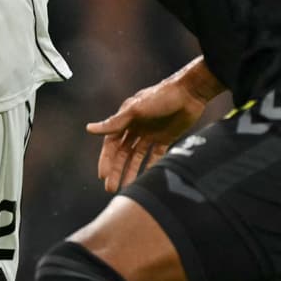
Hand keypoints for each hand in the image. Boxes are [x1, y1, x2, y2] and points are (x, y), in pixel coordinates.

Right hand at [85, 78, 210, 191]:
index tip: (102, 176)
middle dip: (116, 170)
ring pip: (137, 156)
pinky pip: (155, 155)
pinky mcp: (165, 137)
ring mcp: (150, 133)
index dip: (106, 160)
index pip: (112, 143)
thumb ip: (114, 123)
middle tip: (110, 188)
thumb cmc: (161, 97)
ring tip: (127, 188)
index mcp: (126, 119)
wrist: (190, 92)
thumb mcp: (136, 110)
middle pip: (122, 152)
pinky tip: (146, 179)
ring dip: (131, 171)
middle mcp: (136, 127)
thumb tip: (89, 129)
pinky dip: (150, 166)